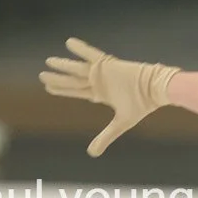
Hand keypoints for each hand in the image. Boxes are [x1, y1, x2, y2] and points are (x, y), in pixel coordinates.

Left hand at [40, 38, 179, 156]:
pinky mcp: (107, 64)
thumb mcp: (120, 124)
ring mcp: (102, 72)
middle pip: (73, 81)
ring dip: (63, 65)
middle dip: (58, 79)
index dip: (63, 90)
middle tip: (42, 75)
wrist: (155, 89)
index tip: (49, 88)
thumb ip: (105, 137)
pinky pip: (90, 54)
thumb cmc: (141, 105)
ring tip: (48, 61)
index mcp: (101, 94)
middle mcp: (98, 82)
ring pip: (77, 69)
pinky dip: (80, 49)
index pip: (77, 92)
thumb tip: (91, 154)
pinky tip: (68, 42)